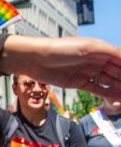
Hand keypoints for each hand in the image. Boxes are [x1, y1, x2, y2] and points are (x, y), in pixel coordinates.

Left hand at [0, 36, 120, 100]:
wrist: (34, 59)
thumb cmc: (61, 48)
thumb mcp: (88, 47)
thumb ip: (111, 52)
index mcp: (100, 50)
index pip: (120, 60)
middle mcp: (96, 61)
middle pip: (117, 72)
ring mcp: (88, 72)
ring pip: (110, 82)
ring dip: (120, 88)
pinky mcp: (79, 83)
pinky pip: (98, 89)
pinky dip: (109, 94)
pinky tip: (118, 99)